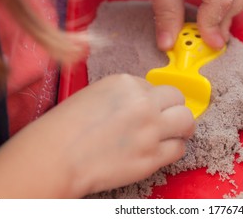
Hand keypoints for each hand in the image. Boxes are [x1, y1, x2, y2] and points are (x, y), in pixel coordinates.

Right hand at [0, 74, 194, 197]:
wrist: (56, 157)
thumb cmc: (66, 127)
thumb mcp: (95, 94)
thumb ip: (123, 95)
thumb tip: (144, 100)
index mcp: (126, 84)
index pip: (154, 86)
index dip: (151, 99)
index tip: (146, 109)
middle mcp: (143, 103)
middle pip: (177, 98)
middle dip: (174, 108)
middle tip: (170, 118)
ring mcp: (150, 130)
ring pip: (186, 121)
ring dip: (182, 127)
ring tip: (175, 133)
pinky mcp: (151, 157)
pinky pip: (178, 149)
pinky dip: (173, 149)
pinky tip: (162, 150)